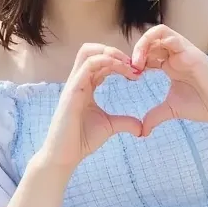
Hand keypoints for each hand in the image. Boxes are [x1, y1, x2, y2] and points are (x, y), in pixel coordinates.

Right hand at [41, 44, 142, 169]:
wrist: (65, 155)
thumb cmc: (82, 140)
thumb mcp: (110, 126)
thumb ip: (125, 122)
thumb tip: (142, 128)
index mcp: (86, 86)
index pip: (101, 62)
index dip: (120, 62)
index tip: (138, 73)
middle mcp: (78, 81)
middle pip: (92, 50)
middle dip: (115, 52)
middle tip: (135, 65)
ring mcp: (74, 84)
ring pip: (89, 52)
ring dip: (112, 54)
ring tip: (130, 66)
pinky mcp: (72, 91)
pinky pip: (88, 66)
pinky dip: (107, 62)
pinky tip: (123, 70)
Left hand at [131, 25, 207, 136]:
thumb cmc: (204, 104)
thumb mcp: (172, 110)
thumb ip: (155, 116)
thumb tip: (141, 131)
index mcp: (169, 65)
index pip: (146, 54)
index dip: (133, 62)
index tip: (128, 79)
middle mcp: (174, 55)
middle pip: (149, 42)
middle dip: (134, 53)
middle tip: (128, 71)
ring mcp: (181, 50)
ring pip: (156, 33)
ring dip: (141, 44)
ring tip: (135, 64)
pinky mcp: (188, 50)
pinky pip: (167, 35)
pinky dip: (151, 42)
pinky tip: (144, 63)